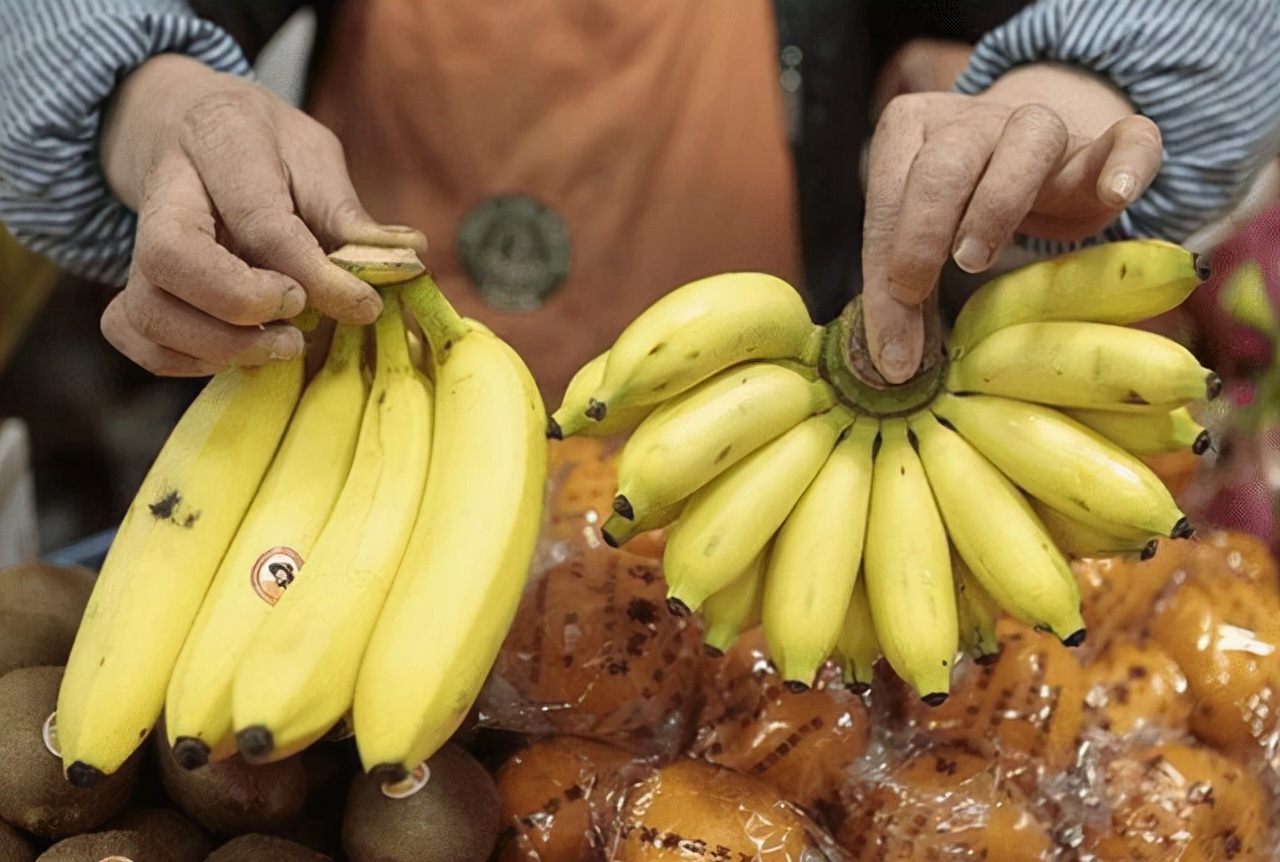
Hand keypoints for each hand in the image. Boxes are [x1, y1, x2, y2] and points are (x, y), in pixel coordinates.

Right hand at [98, 55, 425, 375]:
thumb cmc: (269, 151)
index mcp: (224, 142)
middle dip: (241, 305)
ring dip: (217, 345)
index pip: (260, 219)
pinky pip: (133, 332)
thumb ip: (349, 212)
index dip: (313, 273)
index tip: (362, 306)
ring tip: (281, 347)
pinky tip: (237, 354)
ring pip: (146, 306)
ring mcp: (139, 241)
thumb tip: (409, 255)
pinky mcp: (133, 281)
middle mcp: (168, 192)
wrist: (196, 132)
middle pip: (170, 258)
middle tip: (298, 325)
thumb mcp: (315, 158)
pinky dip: (183, 359)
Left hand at [861, 63, 1162, 382]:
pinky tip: (1116, 195)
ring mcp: (1040, 124)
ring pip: (1028, 137)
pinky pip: (1129, 138)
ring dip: (998, 201)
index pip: (887, 196)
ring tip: (974, 260)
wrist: (1033, 156)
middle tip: (917, 290)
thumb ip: (904, 294)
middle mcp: (972, 120)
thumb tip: (895, 368)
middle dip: (924, 231)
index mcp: (910, 130)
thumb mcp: (923, 242)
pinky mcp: (1105, 143)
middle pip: (944, 163)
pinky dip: (1126, 163)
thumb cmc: (961, 204)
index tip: (893, 342)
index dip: (885, 268)